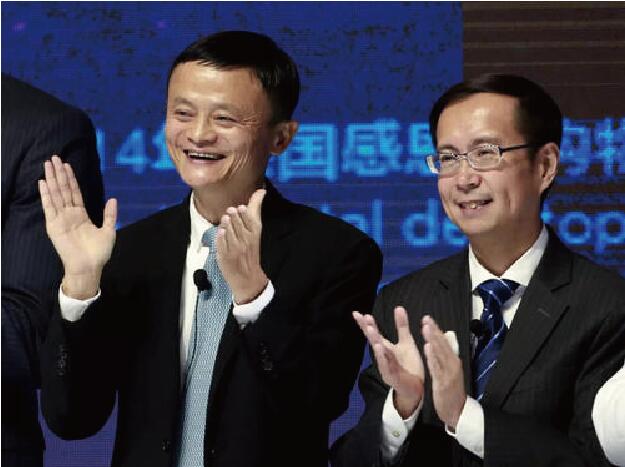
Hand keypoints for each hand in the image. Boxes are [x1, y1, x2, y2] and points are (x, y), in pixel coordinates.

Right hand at [39, 155, 116, 298]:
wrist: (89, 267)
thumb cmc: (99, 252)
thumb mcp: (109, 230)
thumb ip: (110, 214)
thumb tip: (113, 199)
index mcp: (81, 215)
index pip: (75, 192)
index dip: (71, 179)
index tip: (67, 165)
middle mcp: (69, 214)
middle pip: (63, 190)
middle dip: (59, 174)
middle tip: (54, 158)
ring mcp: (60, 219)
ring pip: (55, 195)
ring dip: (51, 180)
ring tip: (47, 165)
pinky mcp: (54, 225)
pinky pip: (49, 207)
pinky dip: (46, 195)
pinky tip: (43, 183)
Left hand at [215, 189, 267, 303]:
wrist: (249, 279)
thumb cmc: (252, 253)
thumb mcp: (257, 234)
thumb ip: (255, 214)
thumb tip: (260, 191)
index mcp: (256, 234)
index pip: (250, 217)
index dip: (244, 211)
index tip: (242, 208)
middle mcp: (246, 240)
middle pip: (236, 220)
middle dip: (233, 214)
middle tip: (232, 212)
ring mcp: (234, 248)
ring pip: (227, 228)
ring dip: (225, 222)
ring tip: (226, 220)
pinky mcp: (224, 255)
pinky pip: (220, 240)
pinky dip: (220, 235)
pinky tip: (222, 232)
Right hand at [353, 307, 423, 417]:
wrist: (416, 389)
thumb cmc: (409, 365)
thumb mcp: (406, 342)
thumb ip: (401, 326)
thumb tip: (398, 307)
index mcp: (386, 347)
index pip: (374, 333)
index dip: (366, 323)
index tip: (357, 313)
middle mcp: (383, 356)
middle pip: (374, 341)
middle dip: (369, 330)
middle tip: (363, 318)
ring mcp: (386, 367)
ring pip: (379, 353)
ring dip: (375, 342)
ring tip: (371, 330)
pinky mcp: (393, 377)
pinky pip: (387, 367)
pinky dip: (383, 358)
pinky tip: (379, 348)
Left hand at [422, 315, 465, 428]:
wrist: (458, 411)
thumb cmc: (452, 391)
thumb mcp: (449, 371)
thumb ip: (442, 356)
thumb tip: (437, 340)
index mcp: (453, 361)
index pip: (444, 343)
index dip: (436, 330)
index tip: (428, 319)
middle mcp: (452, 365)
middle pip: (443, 345)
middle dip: (434, 331)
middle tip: (426, 319)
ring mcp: (448, 374)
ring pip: (440, 354)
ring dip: (434, 340)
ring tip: (426, 328)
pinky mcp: (443, 383)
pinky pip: (437, 368)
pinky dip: (433, 357)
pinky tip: (428, 348)